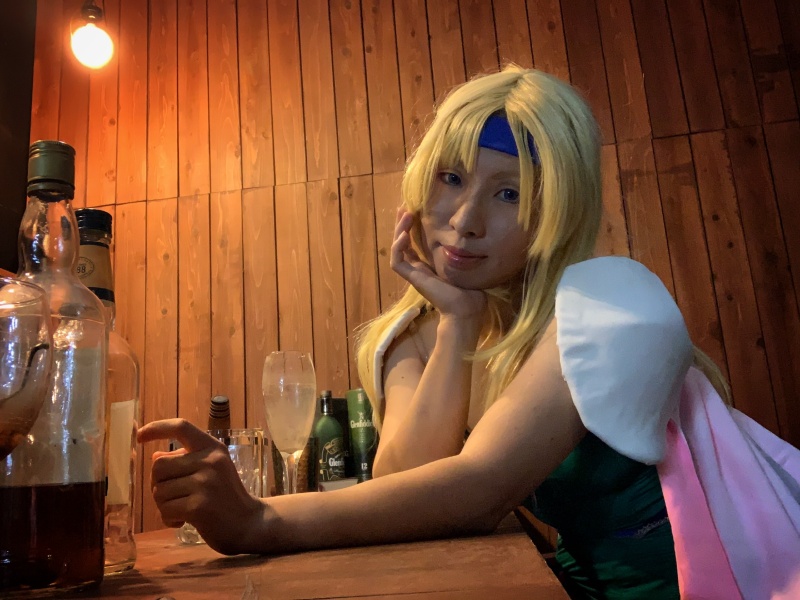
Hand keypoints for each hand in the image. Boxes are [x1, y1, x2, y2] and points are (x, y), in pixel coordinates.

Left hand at [137, 419, 266, 554]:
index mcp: (212, 448)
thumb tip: (155, 457)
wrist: (249, 523)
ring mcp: (205, 483)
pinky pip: (165, 510)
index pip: (181, 427)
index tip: (140, 436)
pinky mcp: (198, 507)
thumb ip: (186, 460)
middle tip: (174, 496)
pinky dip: (169, 519)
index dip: (157, 428)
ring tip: (183, 509)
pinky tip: (183, 521)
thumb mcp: (212, 470)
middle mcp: (210, 461)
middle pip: (159, 466)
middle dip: (158, 484)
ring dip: (164, 505)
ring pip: (158, 491)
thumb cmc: (226, 496)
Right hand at [391, 209, 485, 322]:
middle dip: (402, 224)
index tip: (414, 210)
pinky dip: (398, 248)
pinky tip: (404, 235)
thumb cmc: (470, 290)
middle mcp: (419, 269)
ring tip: (406, 214)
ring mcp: (414, 274)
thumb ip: (461, 252)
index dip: (411, 228)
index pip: (414, 244)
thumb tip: (471, 236)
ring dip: (399, 231)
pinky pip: (397, 262)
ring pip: (397, 249)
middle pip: (403, 242)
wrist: (467, 308)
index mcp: (429, 266)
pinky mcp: (412, 279)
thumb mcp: (464, 264)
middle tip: (404, 206)